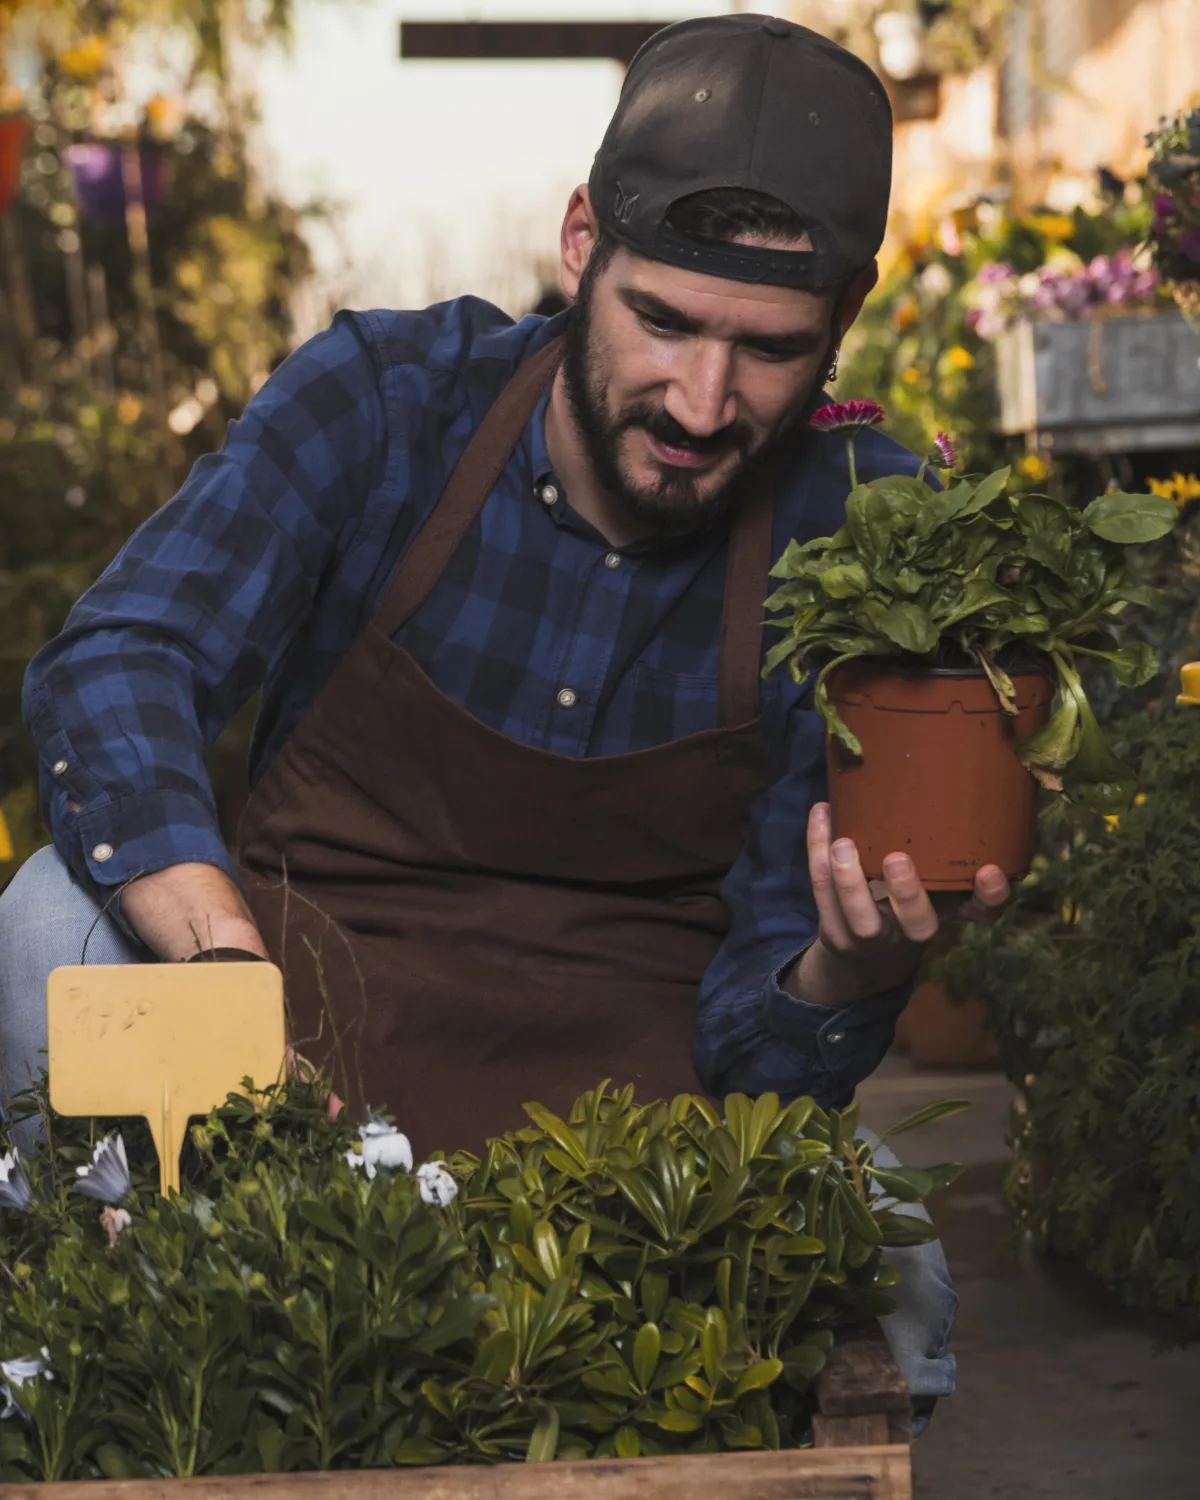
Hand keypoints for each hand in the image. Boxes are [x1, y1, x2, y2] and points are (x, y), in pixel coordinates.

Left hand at [788, 802, 1009, 1007]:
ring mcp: (869, 937)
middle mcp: (911, 933)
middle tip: (897, 858)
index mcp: (947, 915)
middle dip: (908, 894)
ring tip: (842, 843)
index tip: (990, 869)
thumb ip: (946, 854)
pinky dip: (816, 851)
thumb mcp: (935, 889)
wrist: (865, 957)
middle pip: (916, 924)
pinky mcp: (834, 931)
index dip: (990, 896)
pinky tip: (821, 814)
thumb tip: (951, 785)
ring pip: (858, 916)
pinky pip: (821, 892)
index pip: (979, 913)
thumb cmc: (907, 905)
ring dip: (848, 879)